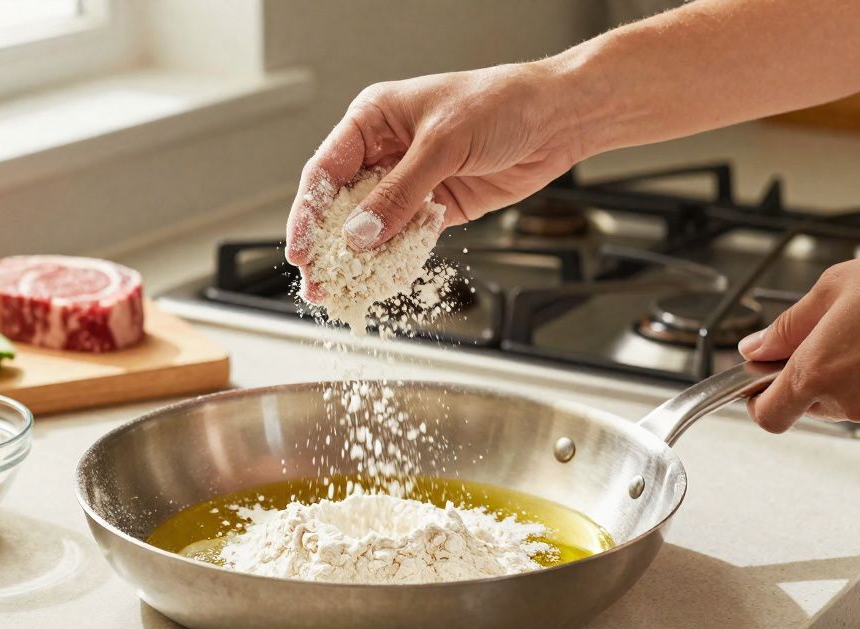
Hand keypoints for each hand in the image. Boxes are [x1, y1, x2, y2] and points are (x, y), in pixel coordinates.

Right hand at [286, 60, 580, 299]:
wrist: (558, 118)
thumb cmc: (501, 104)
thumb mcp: (442, 144)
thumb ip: (399, 193)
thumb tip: (360, 236)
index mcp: (374, 120)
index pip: (326, 170)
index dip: (309, 212)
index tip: (300, 249)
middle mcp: (386, 150)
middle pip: (343, 204)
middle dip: (328, 245)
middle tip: (316, 282)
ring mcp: (411, 181)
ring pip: (373, 227)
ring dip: (358, 260)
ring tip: (342, 292)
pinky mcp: (437, 207)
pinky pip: (407, 239)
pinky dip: (395, 261)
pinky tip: (380, 282)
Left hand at [739, 242, 859, 431]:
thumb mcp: (834, 288)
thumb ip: (787, 326)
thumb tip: (756, 346)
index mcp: (817, 371)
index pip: (768, 413)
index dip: (757, 400)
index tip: (758, 384)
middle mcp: (847, 400)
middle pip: (807, 403)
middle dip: (811, 374)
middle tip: (833, 335)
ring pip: (846, 402)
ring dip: (849, 375)